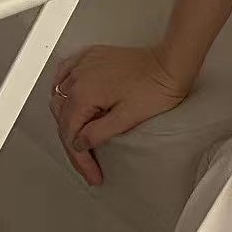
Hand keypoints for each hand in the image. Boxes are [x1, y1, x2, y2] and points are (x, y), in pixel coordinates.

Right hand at [50, 45, 190, 185]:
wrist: (170, 63)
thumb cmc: (156, 86)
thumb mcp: (128, 117)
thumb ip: (99, 132)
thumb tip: (79, 143)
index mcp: (84, 93)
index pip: (71, 133)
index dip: (81, 159)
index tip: (92, 174)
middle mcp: (78, 77)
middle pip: (63, 117)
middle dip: (74, 143)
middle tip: (88, 164)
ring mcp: (84, 64)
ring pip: (61, 96)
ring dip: (66, 118)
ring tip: (79, 139)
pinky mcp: (92, 57)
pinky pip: (66, 72)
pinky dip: (62, 89)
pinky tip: (66, 98)